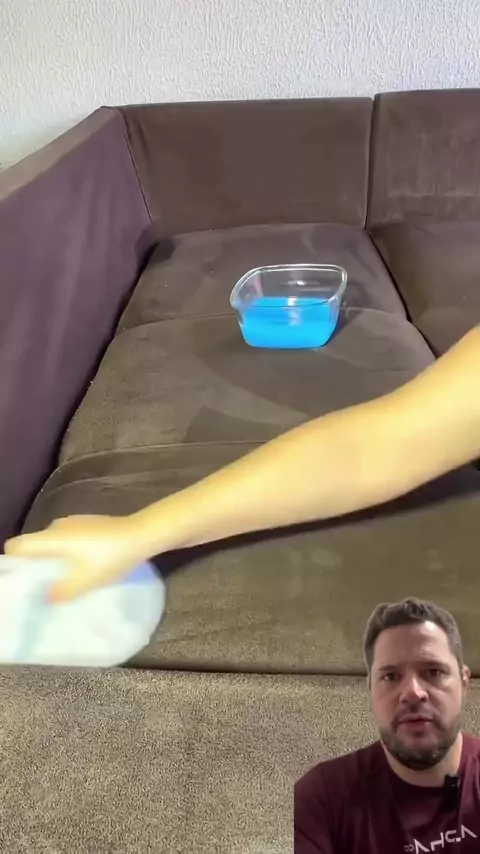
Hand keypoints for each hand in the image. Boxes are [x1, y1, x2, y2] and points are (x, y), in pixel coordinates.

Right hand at [4, 514, 150, 602]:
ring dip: (55, 560)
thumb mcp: (85, 582)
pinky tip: (84, 566)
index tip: (23, 580)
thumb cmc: (109, 558)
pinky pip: (68, 539)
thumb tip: (48, 598)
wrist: (140, 534)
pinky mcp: (88, 523)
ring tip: (65, 580)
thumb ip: (62, 592)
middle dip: (36, 565)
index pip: (16, 546)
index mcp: (50, 538)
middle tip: (44, 587)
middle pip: (34, 545)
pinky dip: (69, 553)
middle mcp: (57, 526)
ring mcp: (74, 522)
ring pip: (53, 543)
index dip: (14, 563)